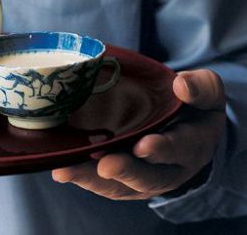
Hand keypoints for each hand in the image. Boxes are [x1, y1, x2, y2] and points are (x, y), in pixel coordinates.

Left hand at [52, 69, 225, 199]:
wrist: (191, 128)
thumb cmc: (195, 105)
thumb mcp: (207, 91)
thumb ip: (199, 87)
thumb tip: (181, 85)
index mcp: (193, 145)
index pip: (180, 148)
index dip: (162, 148)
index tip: (143, 146)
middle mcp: (170, 169)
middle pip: (148, 176)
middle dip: (125, 171)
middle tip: (105, 166)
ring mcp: (146, 178)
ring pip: (121, 185)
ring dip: (94, 179)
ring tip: (68, 171)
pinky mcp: (126, 180)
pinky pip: (107, 184)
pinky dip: (86, 178)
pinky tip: (64, 170)